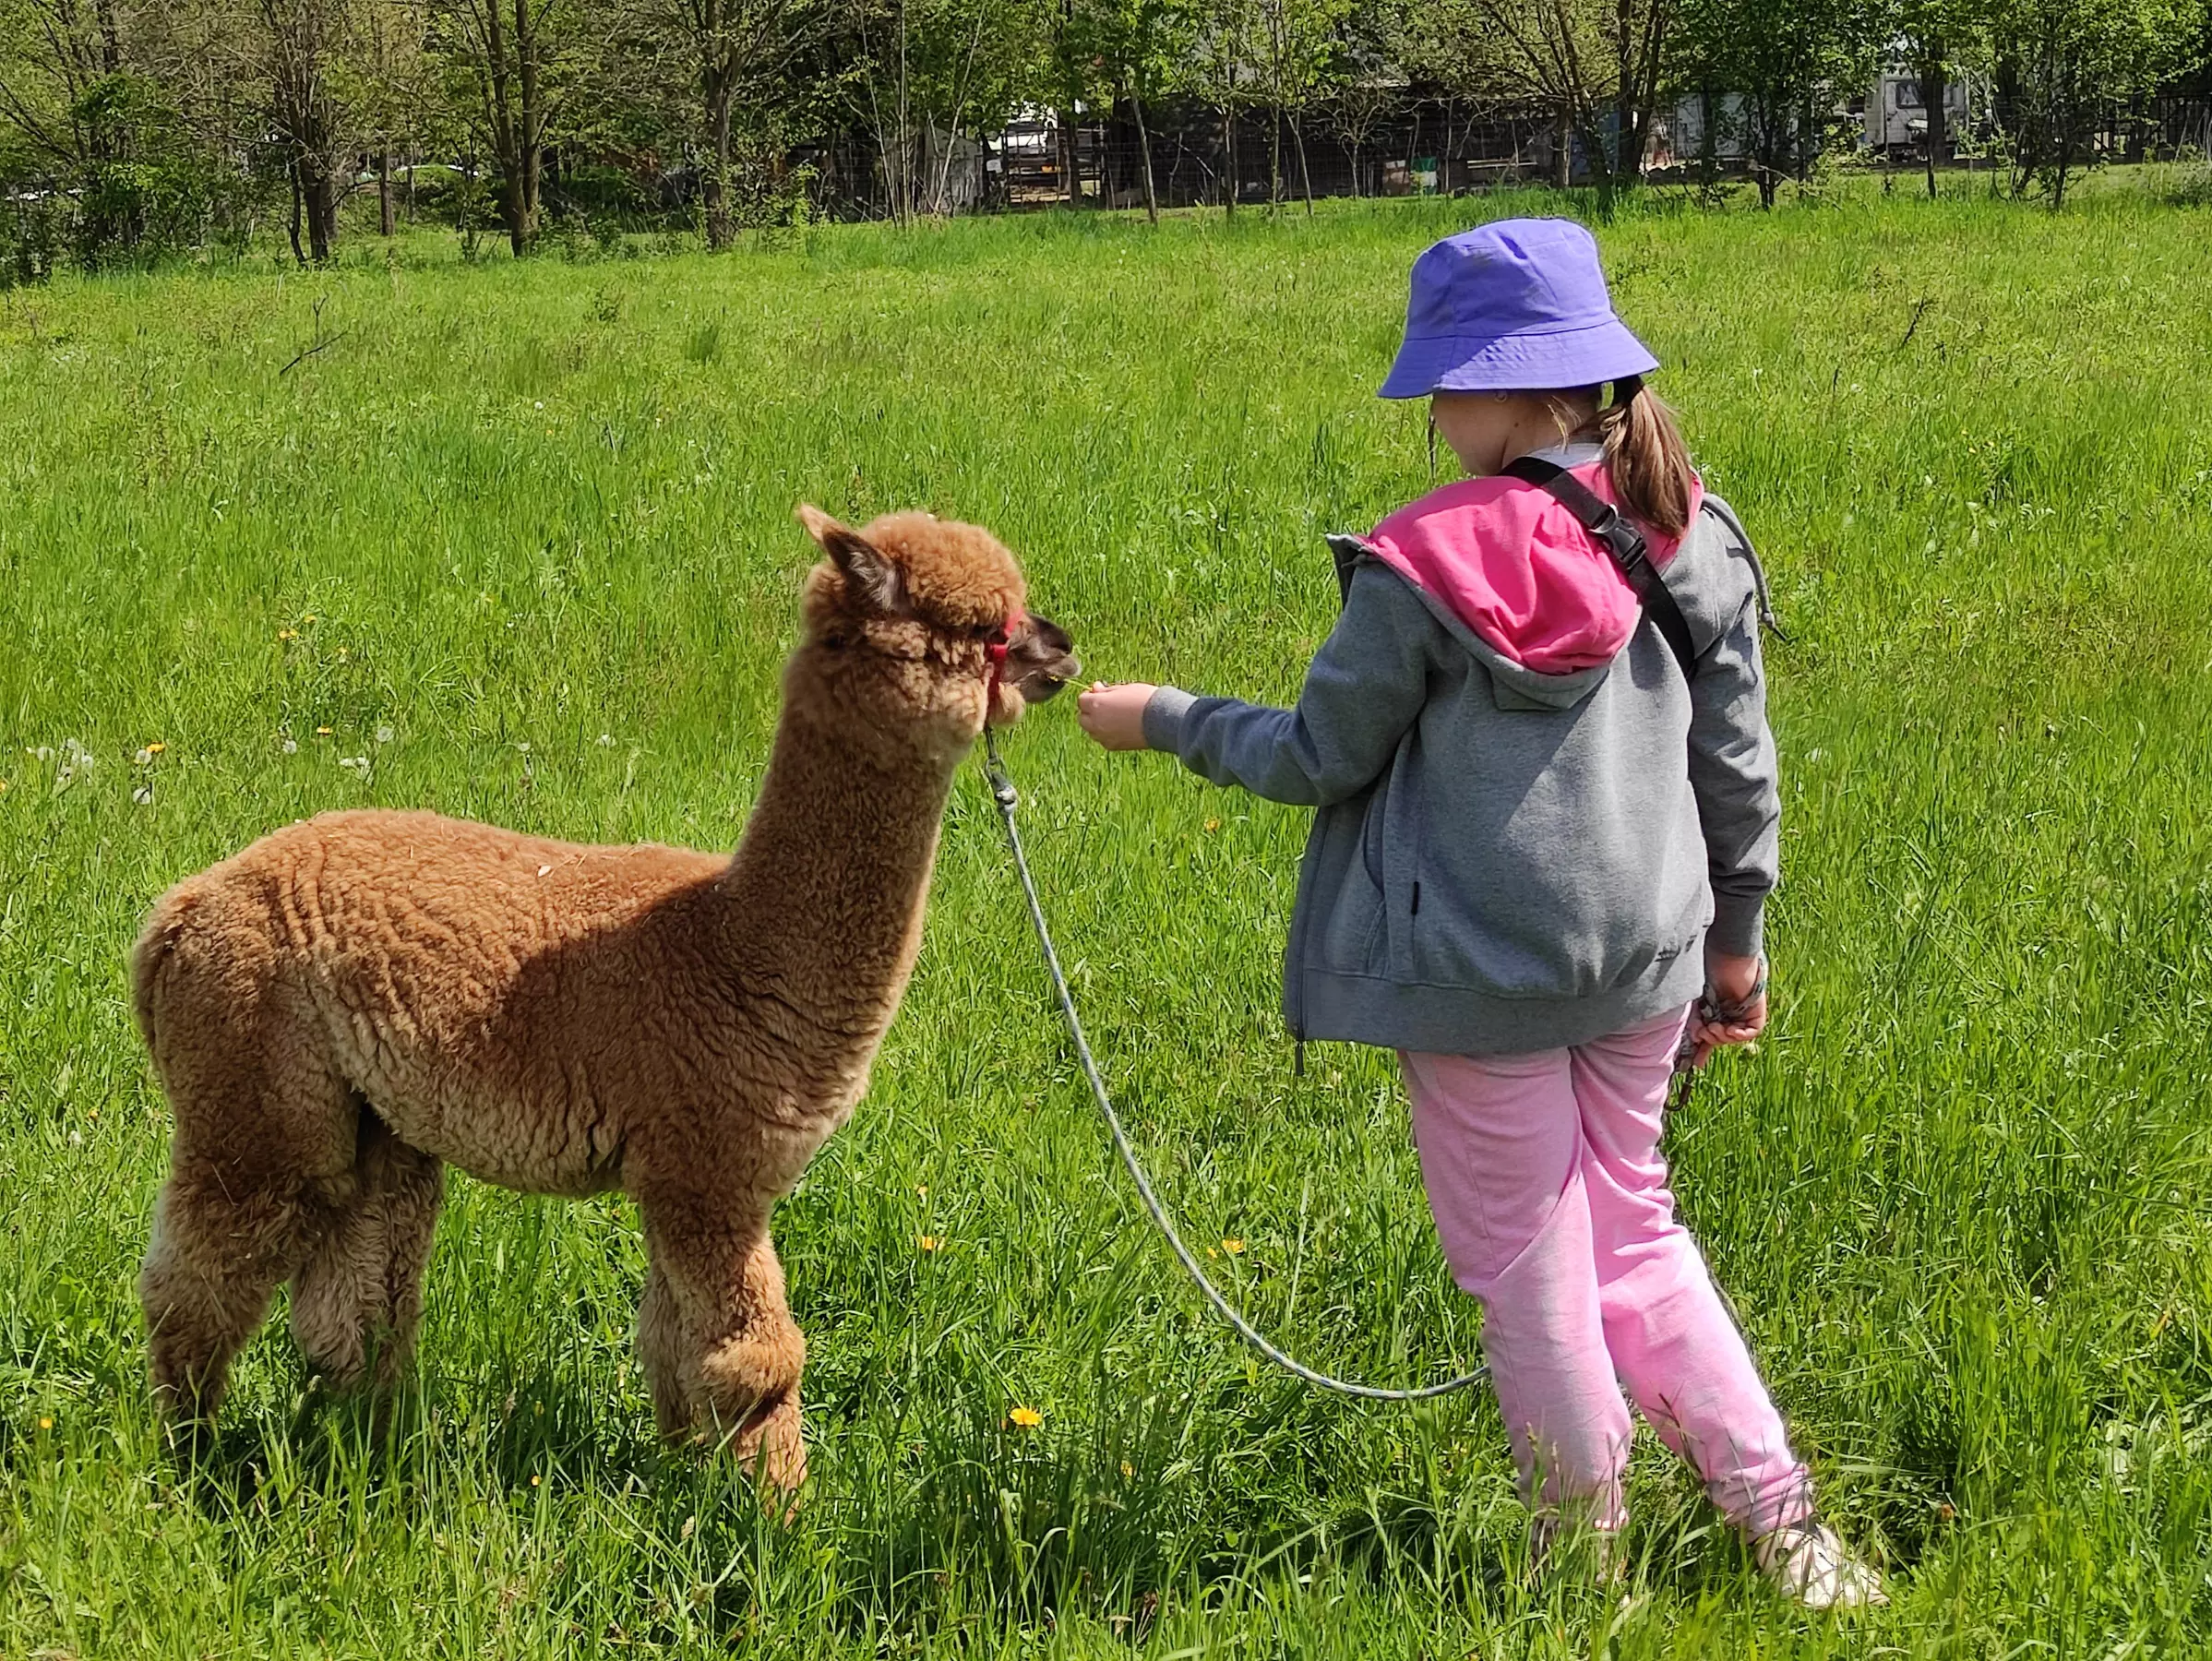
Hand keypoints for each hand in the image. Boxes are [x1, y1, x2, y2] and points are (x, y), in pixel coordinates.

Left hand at [1077, 682, 1156, 751]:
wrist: (1162, 720)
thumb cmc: (1145, 699)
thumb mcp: (1124, 688)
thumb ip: (1106, 690)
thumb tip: (1095, 688)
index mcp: (1097, 704)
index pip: (1082, 700)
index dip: (1090, 695)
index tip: (1101, 692)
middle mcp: (1096, 722)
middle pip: (1082, 717)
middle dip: (1090, 711)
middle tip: (1106, 705)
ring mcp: (1103, 736)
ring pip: (1091, 730)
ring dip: (1096, 723)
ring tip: (1114, 717)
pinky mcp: (1113, 746)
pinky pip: (1103, 739)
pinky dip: (1106, 734)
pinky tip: (1120, 727)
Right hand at [1687, 951, 1766, 1068]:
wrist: (1724, 958)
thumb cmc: (1708, 974)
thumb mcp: (1698, 1004)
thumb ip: (1697, 1023)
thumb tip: (1695, 1041)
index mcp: (1715, 1011)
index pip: (1711, 1035)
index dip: (1704, 1050)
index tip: (1695, 1065)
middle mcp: (1731, 1013)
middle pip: (1723, 1039)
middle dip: (1712, 1039)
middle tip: (1704, 1031)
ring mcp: (1745, 1013)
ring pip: (1735, 1037)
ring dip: (1723, 1037)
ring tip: (1714, 1027)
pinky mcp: (1757, 1013)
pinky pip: (1751, 1032)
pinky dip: (1739, 1034)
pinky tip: (1730, 1029)